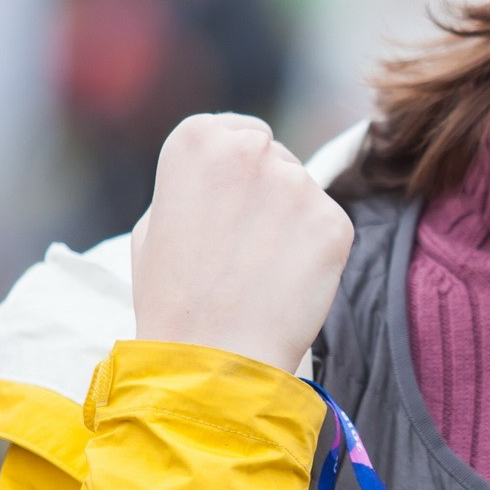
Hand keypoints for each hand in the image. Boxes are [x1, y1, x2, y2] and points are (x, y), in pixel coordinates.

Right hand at [130, 115, 354, 369]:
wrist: (213, 356)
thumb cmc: (173, 299)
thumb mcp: (154, 224)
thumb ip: (193, 185)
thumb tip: (224, 176)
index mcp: (197, 139)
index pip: (238, 133)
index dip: (236, 174)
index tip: (229, 206)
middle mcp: (251, 148)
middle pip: (276, 158)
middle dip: (268, 194)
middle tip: (244, 248)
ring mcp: (297, 183)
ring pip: (304, 194)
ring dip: (292, 224)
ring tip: (261, 273)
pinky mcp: (334, 220)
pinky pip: (329, 228)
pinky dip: (315, 253)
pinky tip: (286, 284)